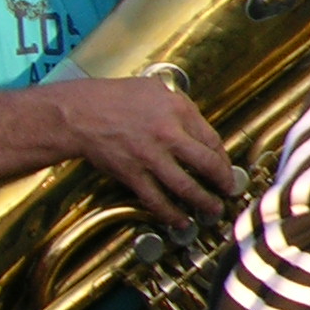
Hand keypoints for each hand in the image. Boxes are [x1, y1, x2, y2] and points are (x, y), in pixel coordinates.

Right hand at [53, 76, 243, 223]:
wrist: (80, 113)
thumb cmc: (114, 97)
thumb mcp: (155, 89)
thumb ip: (180, 106)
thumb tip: (196, 125)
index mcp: (178, 111)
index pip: (212, 139)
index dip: (223, 158)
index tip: (226, 167)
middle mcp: (168, 134)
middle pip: (207, 164)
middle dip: (222, 182)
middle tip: (229, 191)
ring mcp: (150, 156)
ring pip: (186, 187)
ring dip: (203, 202)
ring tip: (212, 209)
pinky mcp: (132, 174)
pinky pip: (156, 199)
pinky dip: (170, 213)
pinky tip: (179, 220)